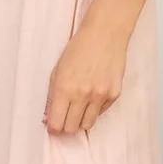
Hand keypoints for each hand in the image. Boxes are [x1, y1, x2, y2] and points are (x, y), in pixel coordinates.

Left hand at [43, 17, 128, 134]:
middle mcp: (82, 95)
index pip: (56, 124)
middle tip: (64, 118)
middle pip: (71, 129)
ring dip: (80, 120)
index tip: (53, 125)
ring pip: (87, 125)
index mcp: (64, 88)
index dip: (53, 127)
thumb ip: (51, 96)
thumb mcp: (57, 70)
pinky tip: (92, 94)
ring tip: (78, 108)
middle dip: (65, 126)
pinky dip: (94, 109)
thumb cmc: (79, 49)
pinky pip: (100, 113)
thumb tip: (48, 117)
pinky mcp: (114, 95)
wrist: (105, 34)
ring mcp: (100, 96)